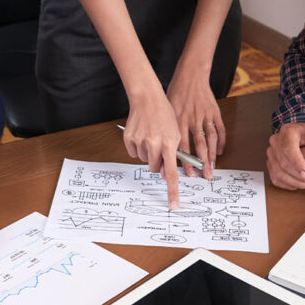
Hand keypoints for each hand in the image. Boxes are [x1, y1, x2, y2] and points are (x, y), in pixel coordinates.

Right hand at [124, 91, 182, 209]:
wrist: (147, 99)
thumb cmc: (164, 115)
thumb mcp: (175, 133)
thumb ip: (173, 153)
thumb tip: (166, 172)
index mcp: (169, 144)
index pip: (172, 173)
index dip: (172, 191)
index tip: (173, 205)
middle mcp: (154, 144)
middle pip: (155, 168)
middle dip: (158, 162)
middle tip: (159, 148)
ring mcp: (140, 142)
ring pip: (145, 160)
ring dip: (148, 153)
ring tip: (151, 136)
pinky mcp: (129, 139)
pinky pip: (134, 153)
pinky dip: (138, 147)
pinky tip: (142, 135)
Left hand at [167, 69, 223, 178]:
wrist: (190, 76)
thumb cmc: (176, 93)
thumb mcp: (168, 110)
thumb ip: (168, 128)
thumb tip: (165, 149)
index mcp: (180, 120)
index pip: (183, 145)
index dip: (186, 161)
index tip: (189, 173)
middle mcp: (193, 119)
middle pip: (199, 145)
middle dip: (202, 162)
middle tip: (205, 175)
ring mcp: (205, 115)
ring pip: (211, 138)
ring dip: (213, 154)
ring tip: (213, 167)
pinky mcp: (215, 111)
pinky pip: (220, 129)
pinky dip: (221, 141)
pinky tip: (220, 151)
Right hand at [267, 122, 304, 189]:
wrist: (301, 139)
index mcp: (287, 132)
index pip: (288, 149)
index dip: (296, 163)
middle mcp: (275, 142)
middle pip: (283, 164)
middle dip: (300, 176)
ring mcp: (271, 155)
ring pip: (279, 174)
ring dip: (297, 182)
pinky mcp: (271, 166)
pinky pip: (277, 180)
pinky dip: (291, 185)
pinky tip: (303, 184)